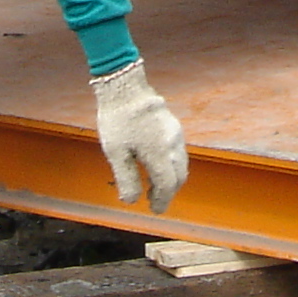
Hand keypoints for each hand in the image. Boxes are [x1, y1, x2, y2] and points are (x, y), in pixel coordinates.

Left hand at [91, 59, 187, 211]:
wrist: (125, 86)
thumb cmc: (117, 120)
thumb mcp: (116, 153)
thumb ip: (126, 179)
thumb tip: (132, 201)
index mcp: (160, 153)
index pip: (167, 185)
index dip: (162, 201)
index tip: (154, 210)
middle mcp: (173, 144)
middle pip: (179, 176)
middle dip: (169, 192)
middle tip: (154, 200)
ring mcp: (175, 133)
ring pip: (181, 163)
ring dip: (172, 178)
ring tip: (154, 185)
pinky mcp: (173, 125)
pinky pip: (179, 151)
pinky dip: (172, 164)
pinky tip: (158, 164)